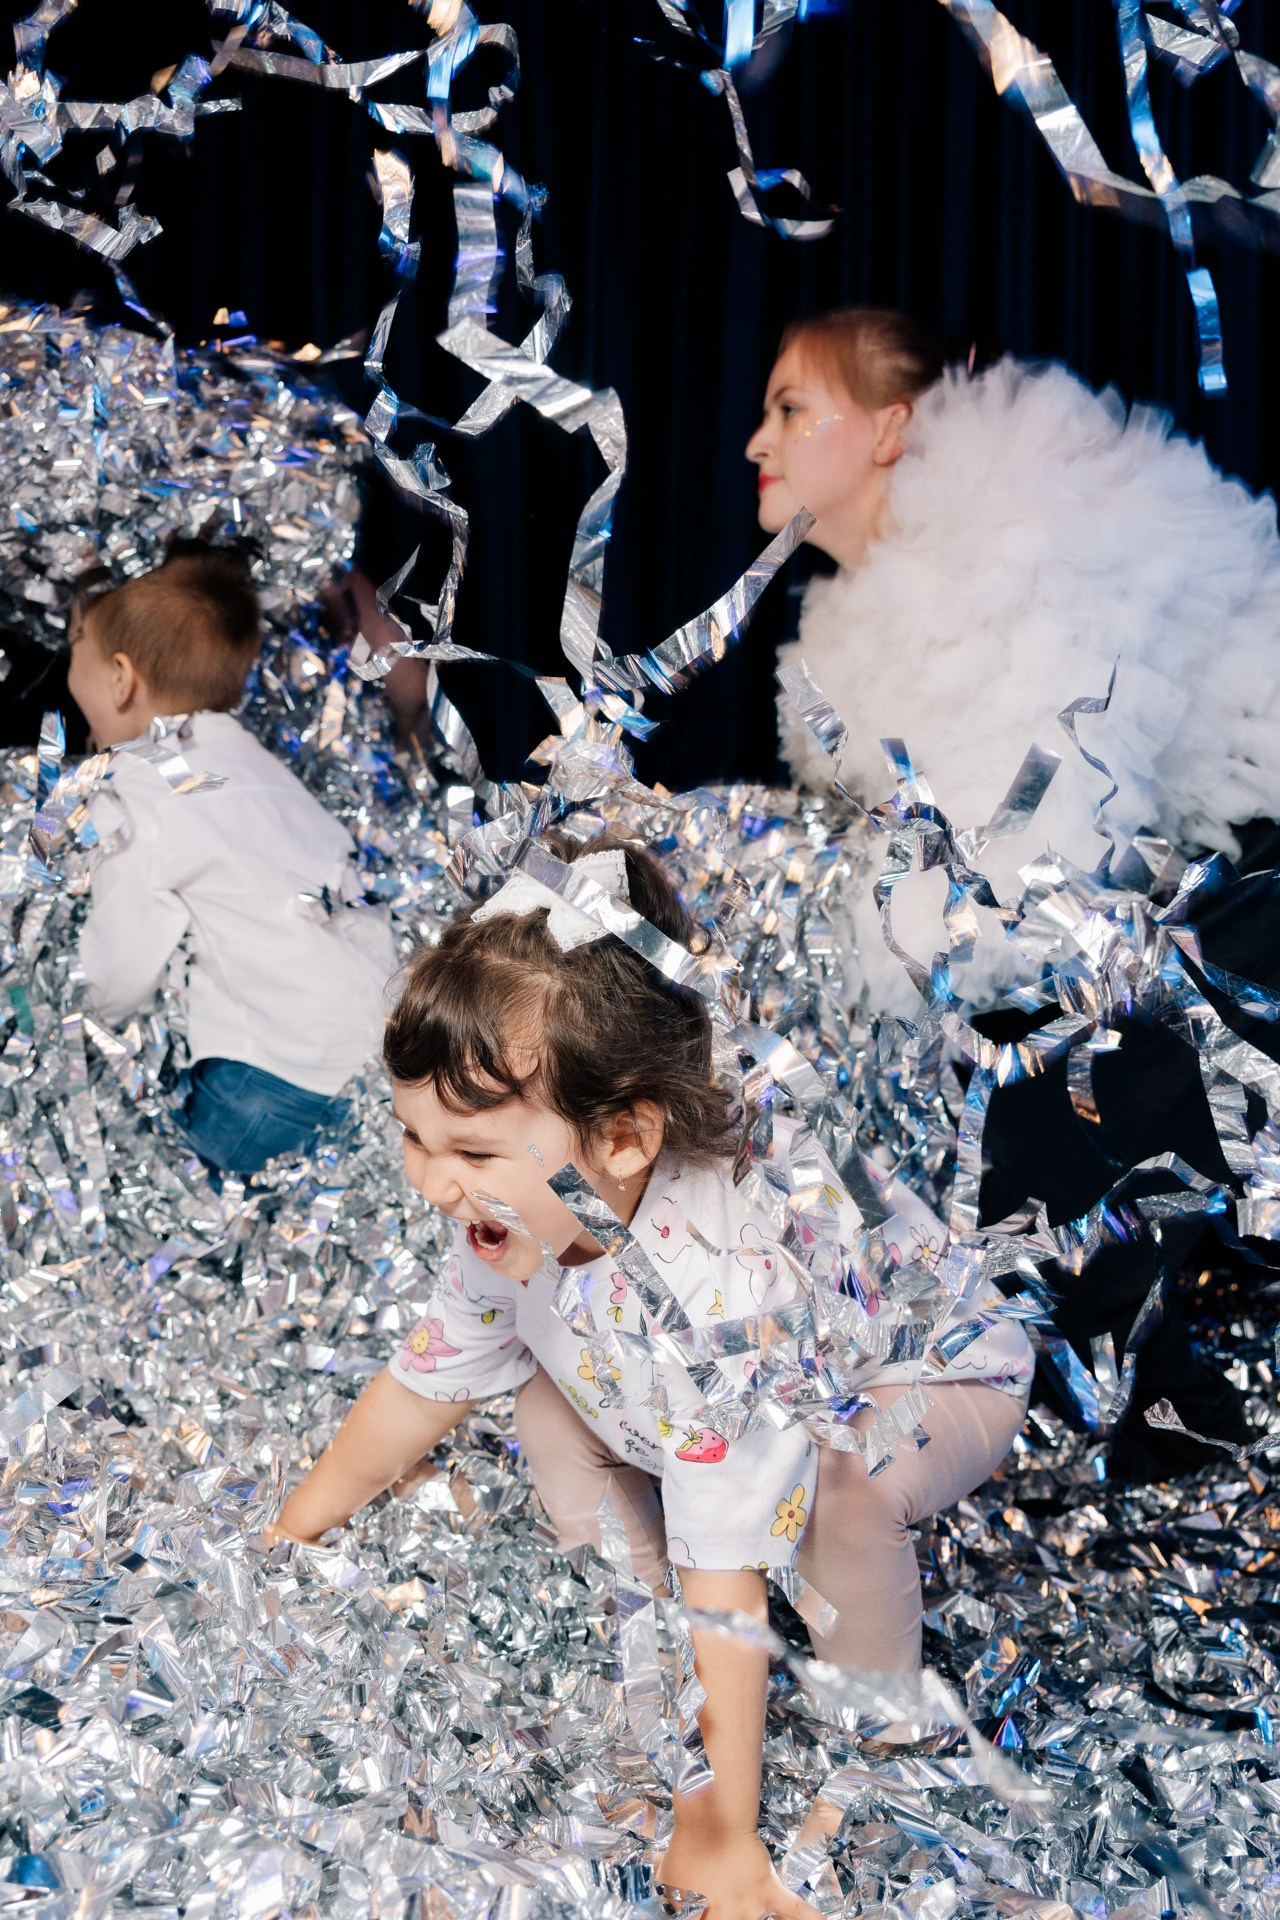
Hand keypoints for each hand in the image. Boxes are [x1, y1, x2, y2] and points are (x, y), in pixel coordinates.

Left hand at [655, 1833, 823, 1919]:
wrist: (710, 1819)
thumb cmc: (686, 1848)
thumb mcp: (667, 1882)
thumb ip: (672, 1904)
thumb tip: (667, 1910)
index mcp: (703, 1917)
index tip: (708, 1916)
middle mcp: (730, 1916)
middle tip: (733, 1915)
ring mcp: (751, 1905)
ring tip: (765, 1919)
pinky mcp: (769, 1889)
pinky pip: (796, 1910)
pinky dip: (813, 1919)